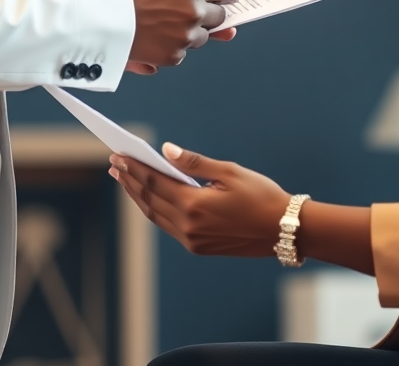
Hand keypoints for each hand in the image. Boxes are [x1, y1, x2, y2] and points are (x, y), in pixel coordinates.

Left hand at [110, 144, 289, 256]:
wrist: (283, 230)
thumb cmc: (260, 195)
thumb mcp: (229, 172)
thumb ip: (195, 162)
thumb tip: (166, 151)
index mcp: (194, 206)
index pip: (154, 183)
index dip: (134, 168)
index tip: (118, 156)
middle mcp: (188, 227)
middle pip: (149, 201)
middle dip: (130, 181)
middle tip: (115, 165)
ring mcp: (192, 240)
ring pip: (155, 216)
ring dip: (138, 197)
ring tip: (125, 180)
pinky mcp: (198, 247)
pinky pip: (168, 226)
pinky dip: (155, 210)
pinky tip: (151, 198)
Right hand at [117, 0, 238, 69]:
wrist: (99, 15)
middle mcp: (194, 11)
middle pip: (218, 16)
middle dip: (213, 13)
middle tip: (203, 12)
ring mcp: (185, 36)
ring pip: (202, 37)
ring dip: (193, 31)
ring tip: (170, 24)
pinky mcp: (173, 55)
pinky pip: (183, 52)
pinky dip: (175, 46)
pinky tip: (159, 37)